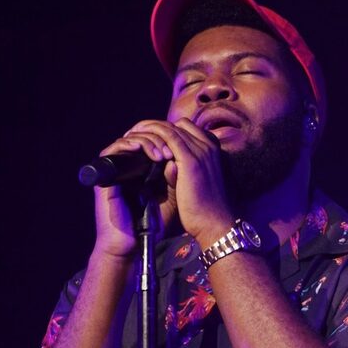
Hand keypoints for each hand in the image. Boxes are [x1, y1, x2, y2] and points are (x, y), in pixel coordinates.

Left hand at [123, 118, 233, 245]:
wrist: (215, 223)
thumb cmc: (207, 209)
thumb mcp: (198, 184)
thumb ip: (185, 170)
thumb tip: (168, 164)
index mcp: (214, 151)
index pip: (188, 128)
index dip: (168, 131)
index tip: (151, 139)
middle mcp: (209, 146)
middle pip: (178, 124)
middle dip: (156, 127)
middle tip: (137, 135)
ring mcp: (201, 150)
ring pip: (170, 127)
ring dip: (149, 129)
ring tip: (133, 136)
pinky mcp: (189, 159)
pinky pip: (166, 136)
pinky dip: (150, 135)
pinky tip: (137, 141)